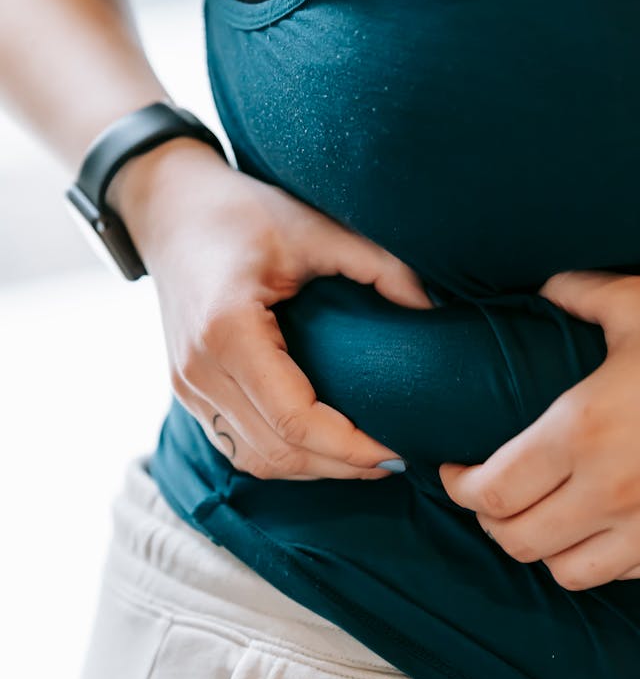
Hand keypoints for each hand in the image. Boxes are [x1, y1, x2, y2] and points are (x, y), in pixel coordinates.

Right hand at [122, 142, 436, 479]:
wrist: (168, 208)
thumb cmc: (241, 212)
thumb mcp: (315, 227)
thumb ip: (378, 265)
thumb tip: (431, 309)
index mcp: (228, 331)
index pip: (295, 419)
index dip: (351, 446)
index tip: (399, 447)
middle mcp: (200, 370)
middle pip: (278, 452)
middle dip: (342, 466)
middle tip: (396, 458)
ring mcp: (187, 386)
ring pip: (257, 461)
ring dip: (314, 469)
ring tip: (367, 459)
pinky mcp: (188, 392)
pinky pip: (238, 448)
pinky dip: (285, 457)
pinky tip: (325, 447)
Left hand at [439, 270, 639, 589]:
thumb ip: (576, 294)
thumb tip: (542, 287)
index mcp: (580, 430)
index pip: (490, 489)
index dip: (459, 487)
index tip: (455, 471)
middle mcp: (608, 489)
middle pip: (515, 539)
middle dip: (488, 520)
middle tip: (488, 494)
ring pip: (562, 571)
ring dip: (537, 548)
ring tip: (536, 517)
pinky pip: (617, 575)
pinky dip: (591, 559)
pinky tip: (591, 529)